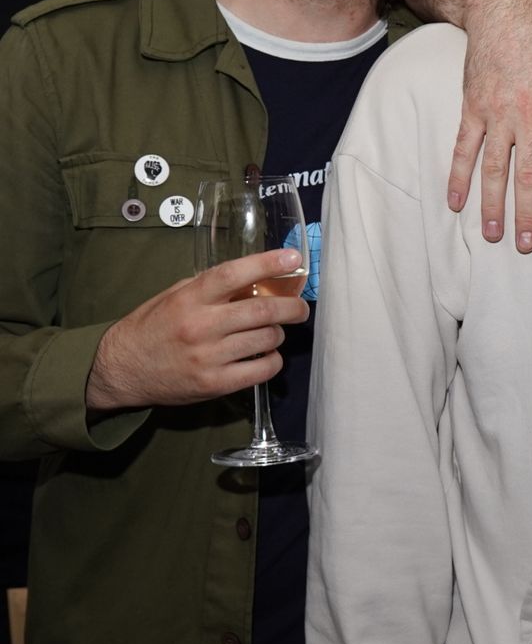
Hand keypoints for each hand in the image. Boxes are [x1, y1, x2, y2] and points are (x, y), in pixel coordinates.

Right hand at [86, 248, 308, 411]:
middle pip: (262, 311)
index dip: (267, 264)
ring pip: (266, 339)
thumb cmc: (151, 327)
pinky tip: (266, 355)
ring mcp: (208, 357)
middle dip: (292, 307)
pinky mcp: (214, 384)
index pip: (233, 274)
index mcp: (189, 299)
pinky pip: (262, 370)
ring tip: (273, 331)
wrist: (119, 370)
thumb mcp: (173, 296)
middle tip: (300, 307)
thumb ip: (210, 286)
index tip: (293, 259)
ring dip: (279, 333)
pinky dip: (273, 360)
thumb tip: (255, 277)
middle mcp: (200, 326)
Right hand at [446, 0, 531, 251]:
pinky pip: (463, 147)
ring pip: (493, 168)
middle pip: (528, 176)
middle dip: (528, 214)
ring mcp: (495, 114)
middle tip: (527, 246)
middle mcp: (526, 117)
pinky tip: (456, 202)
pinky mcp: (472, 108)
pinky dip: (458, 176)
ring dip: (493, 204)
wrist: (504, 9)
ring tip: (493, 235)